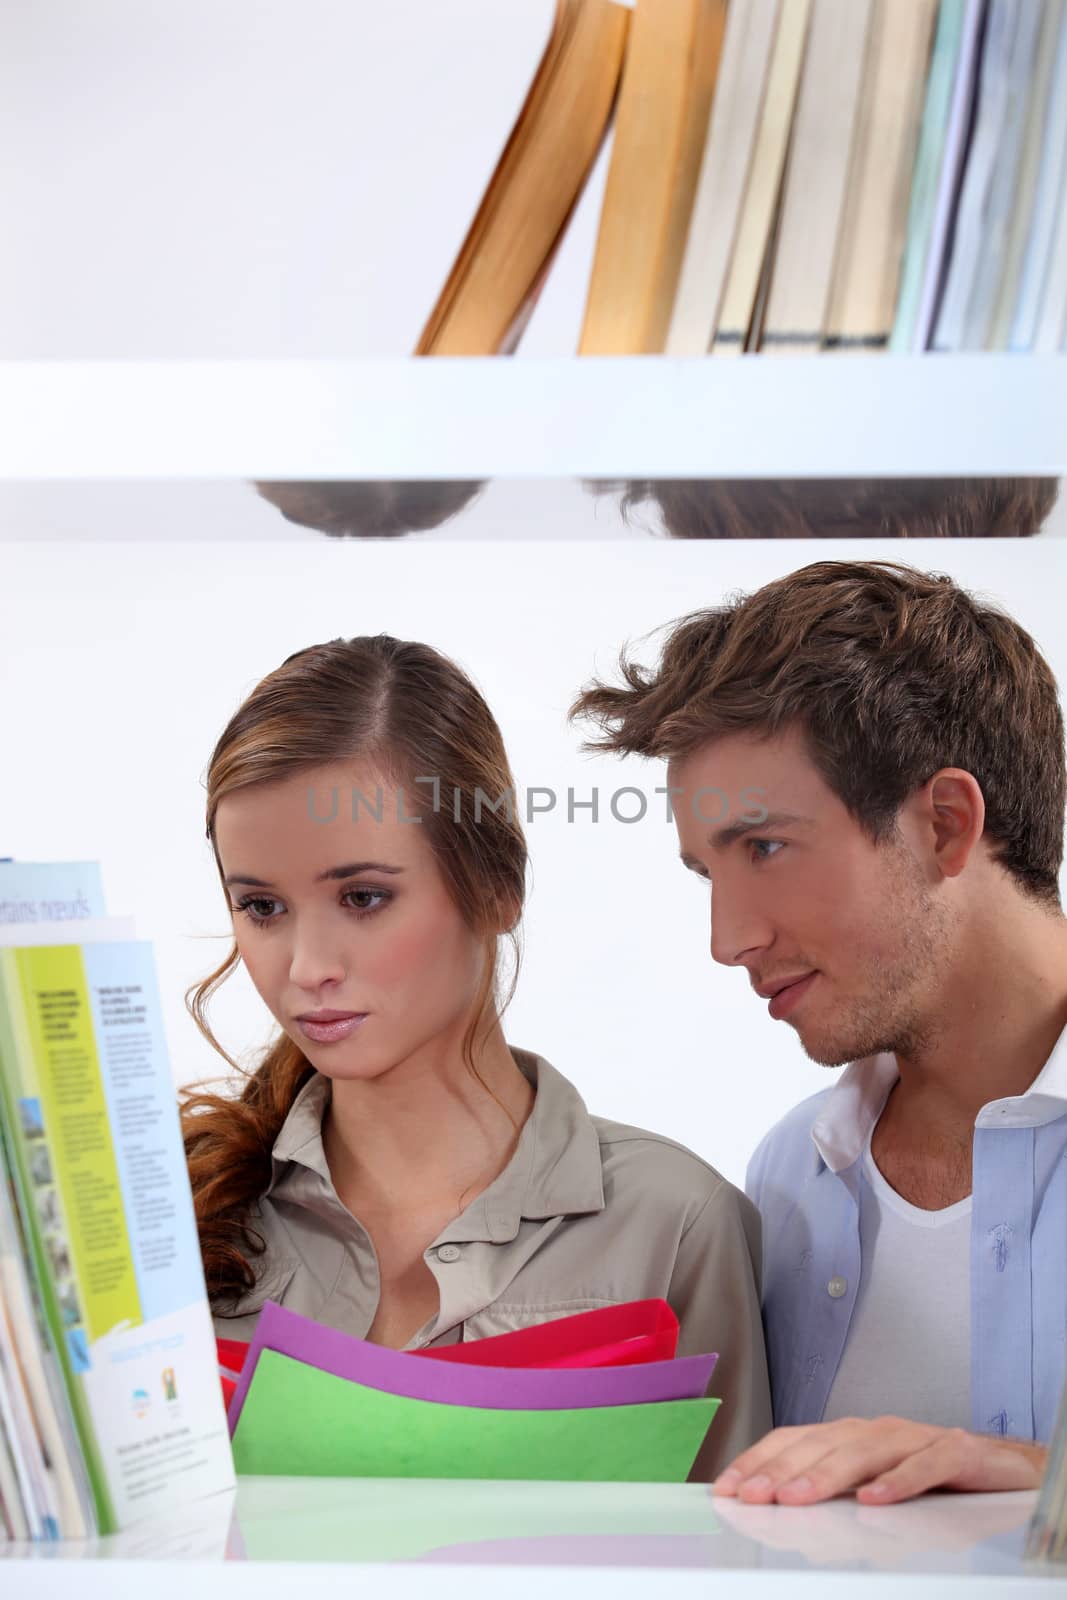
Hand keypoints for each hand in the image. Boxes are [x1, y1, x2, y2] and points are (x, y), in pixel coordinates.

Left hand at [713, 1417, 1046, 1505]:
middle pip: (820, 1445)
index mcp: (848, 1435)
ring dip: (826, 1475)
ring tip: (797, 1498)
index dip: (758, 1461)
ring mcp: (914, 1437)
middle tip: (753, 1496)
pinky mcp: (955, 1452)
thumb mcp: (868, 1483)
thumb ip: (828, 1490)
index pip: (792, 1441)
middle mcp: (875, 1430)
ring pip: (863, 1451)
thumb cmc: (926, 1476)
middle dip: (780, 1471)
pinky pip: (925, 1465)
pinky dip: (899, 1481)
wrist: (1001, 1467)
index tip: (727, 1488)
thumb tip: (772, 1507)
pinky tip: (876, 1500)